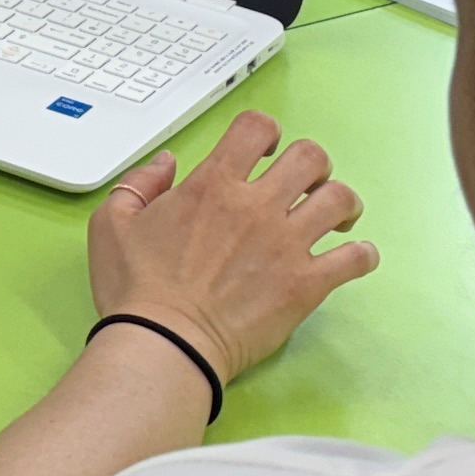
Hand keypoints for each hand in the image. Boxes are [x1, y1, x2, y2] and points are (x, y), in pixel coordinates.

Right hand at [82, 111, 373, 391]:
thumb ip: (139, 184)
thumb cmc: (136, 292)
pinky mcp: (306, 285)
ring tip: (335, 217)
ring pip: (339, 200)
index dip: (264, 132)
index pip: (256, 129)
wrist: (164, 346)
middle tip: (303, 184)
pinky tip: (354, 257)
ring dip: (342, 203)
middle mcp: (257, 207)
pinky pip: (355, 259)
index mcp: (213, 186)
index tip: (263, 149)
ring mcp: (287, 245)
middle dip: (312, 165)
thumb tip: (166, 164)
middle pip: (310, 157)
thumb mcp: (112, 225)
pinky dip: (362, 255)